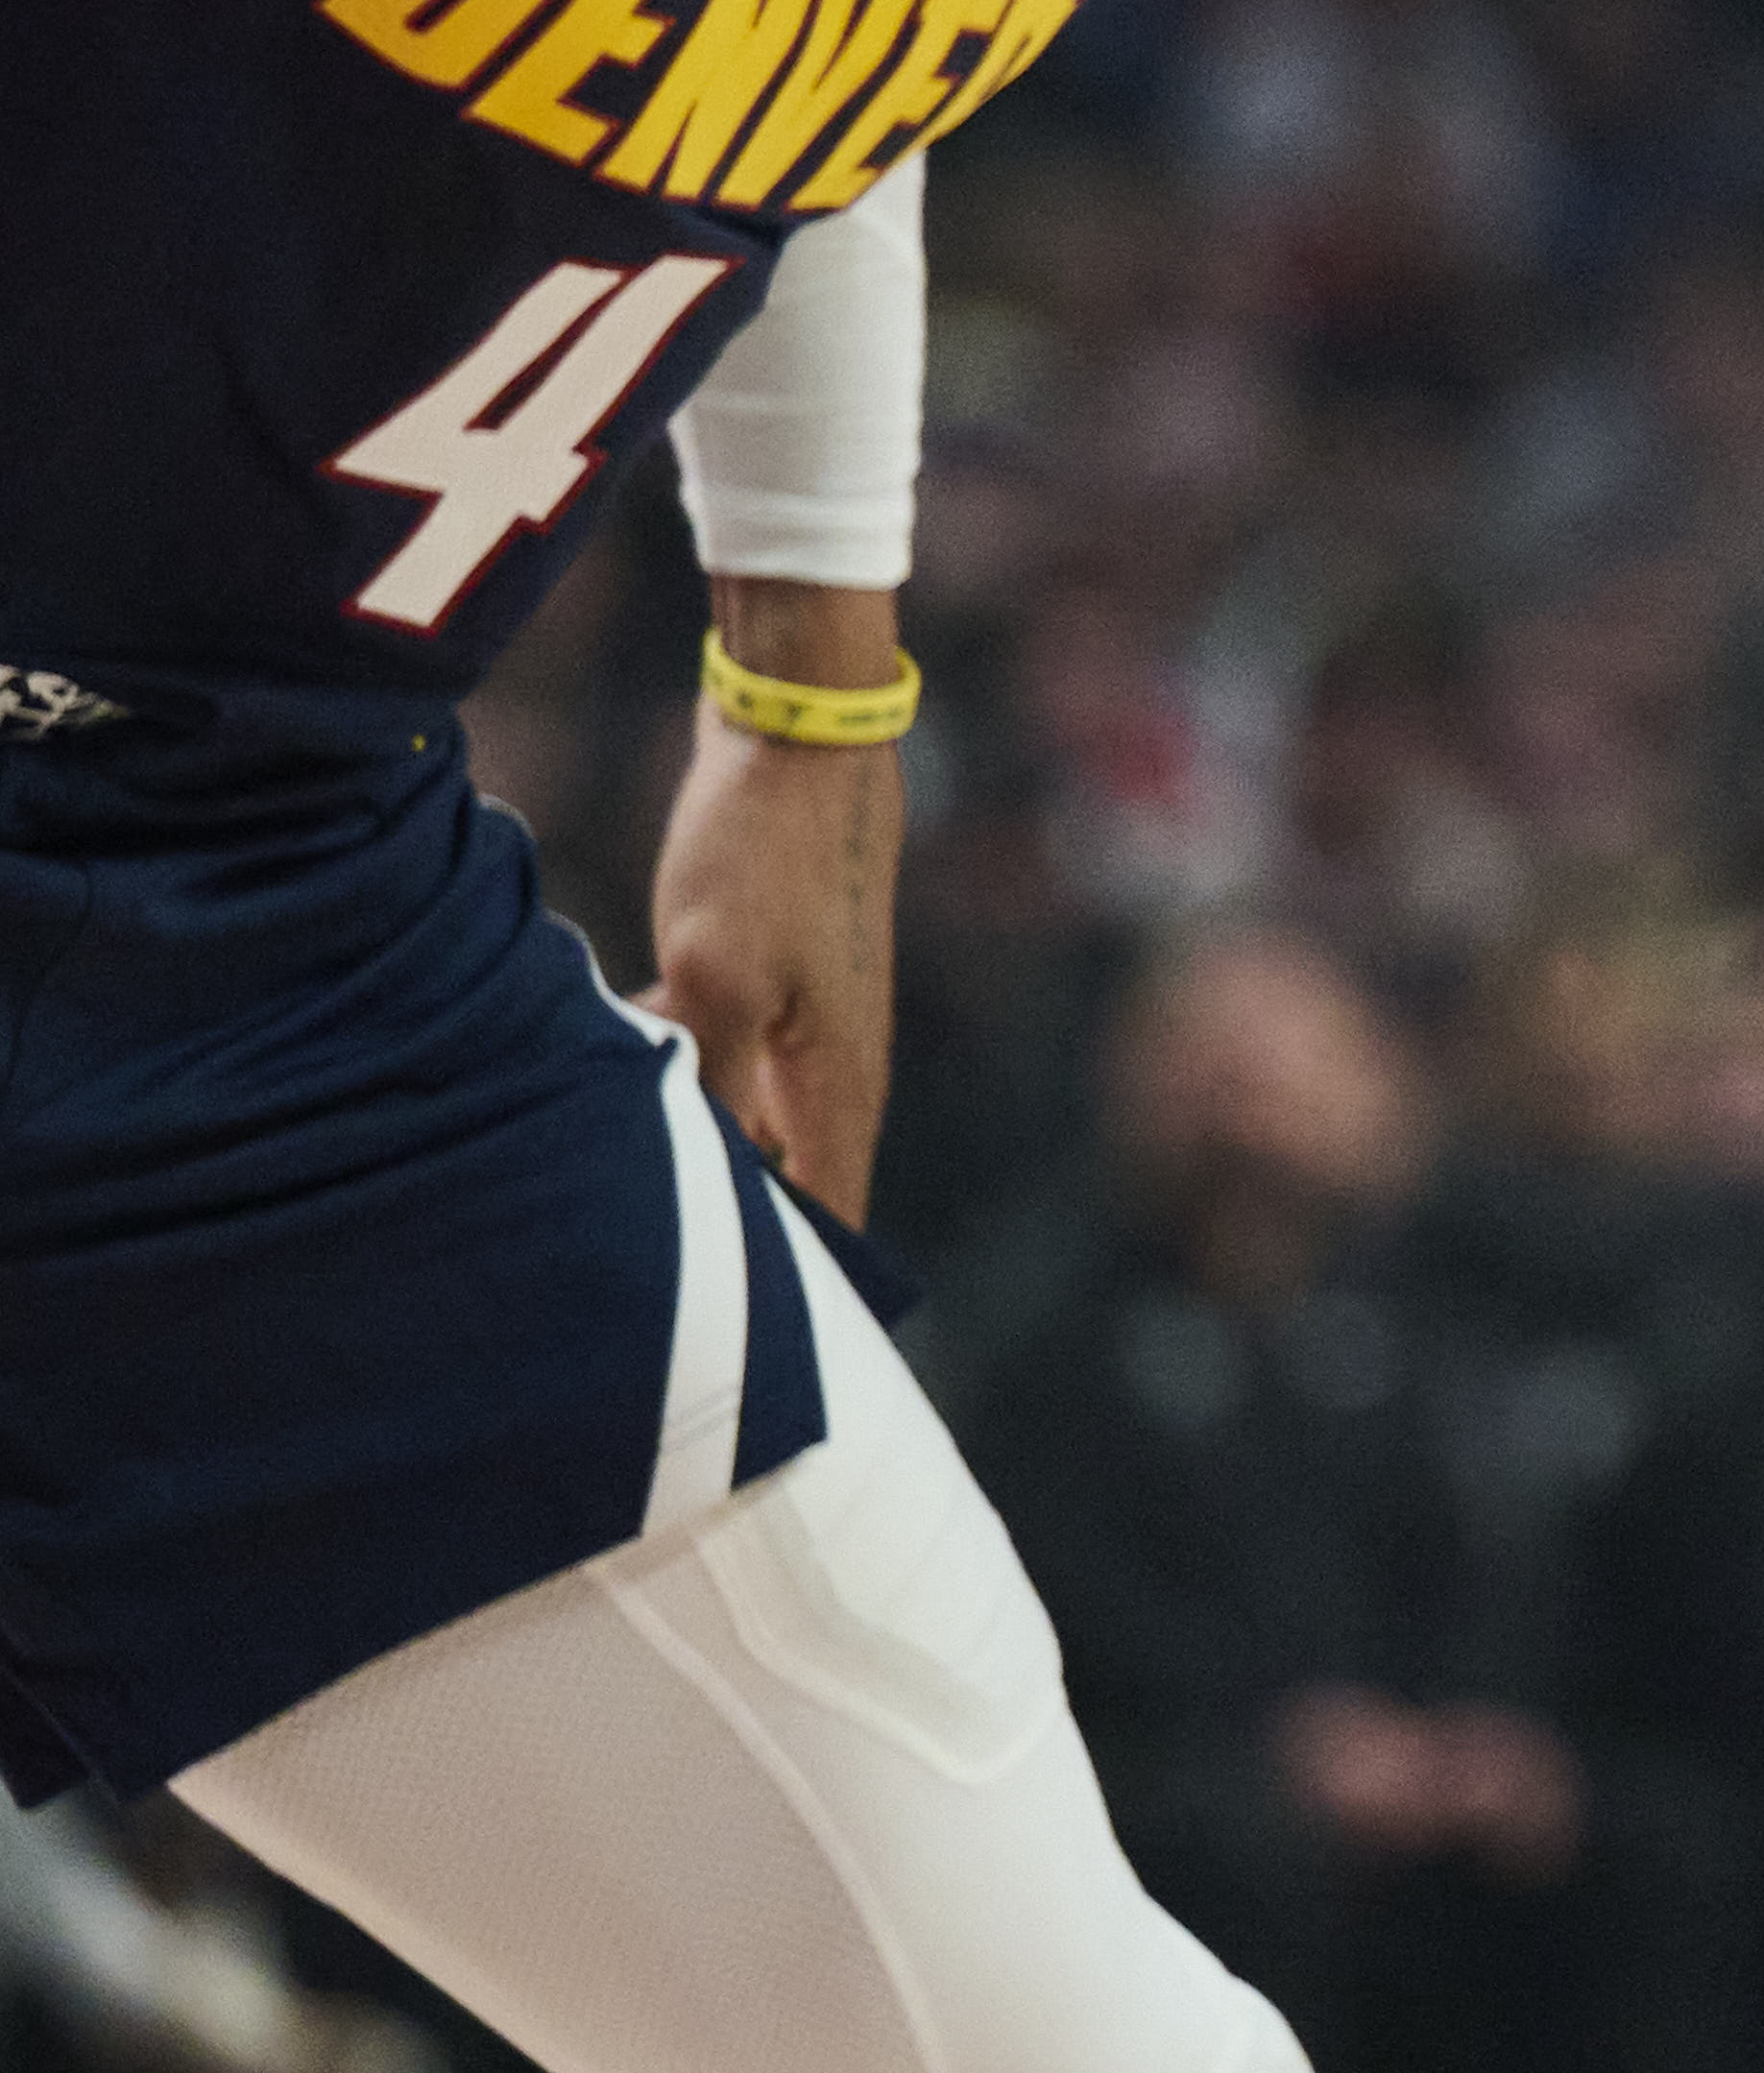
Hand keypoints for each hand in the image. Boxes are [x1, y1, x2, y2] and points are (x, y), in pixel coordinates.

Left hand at [652, 595, 904, 1224]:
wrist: (796, 736)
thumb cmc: (761, 858)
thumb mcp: (713, 980)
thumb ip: (705, 1082)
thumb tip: (685, 1168)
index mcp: (840, 1077)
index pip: (829, 1208)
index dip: (797, 1277)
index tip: (745, 1335)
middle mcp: (837, 1057)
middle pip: (789, 1171)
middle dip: (731, 1217)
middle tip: (647, 1268)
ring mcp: (811, 1011)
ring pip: (750, 1111)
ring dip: (694, 1137)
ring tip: (614, 1172)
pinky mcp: (777, 969)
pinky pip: (730, 1055)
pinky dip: (682, 1073)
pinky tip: (619, 1059)